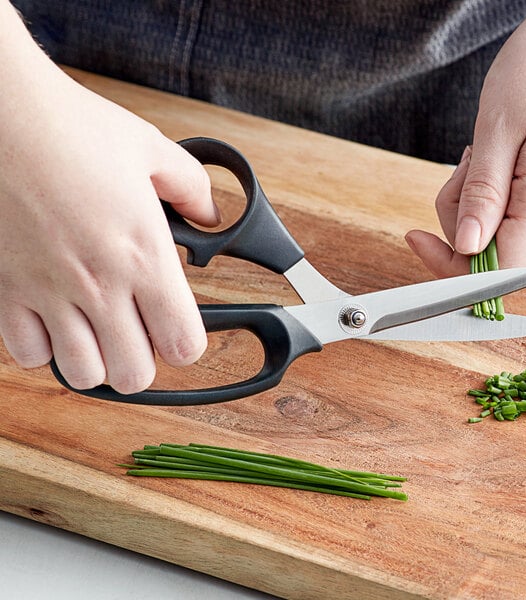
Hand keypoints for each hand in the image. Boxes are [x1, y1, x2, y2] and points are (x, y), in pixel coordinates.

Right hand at [0, 60, 218, 392]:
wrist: (0, 111)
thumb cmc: (71, 127)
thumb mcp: (152, 150)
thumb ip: (192, 190)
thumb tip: (210, 216)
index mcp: (145, 254)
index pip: (183, 343)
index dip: (185, 343)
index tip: (178, 328)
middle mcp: (100, 284)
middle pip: (133, 375)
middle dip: (142, 360)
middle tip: (137, 333)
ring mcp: (50, 292)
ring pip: (83, 375)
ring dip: (96, 359)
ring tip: (97, 330)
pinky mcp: (6, 291)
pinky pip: (28, 355)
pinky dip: (44, 346)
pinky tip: (55, 318)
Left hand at [405, 0, 525, 277]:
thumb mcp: (497, 130)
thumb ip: (482, 195)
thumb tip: (466, 246)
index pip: (499, 267)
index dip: (452, 265)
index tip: (417, 240)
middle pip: (490, 247)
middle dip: (457, 215)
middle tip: (463, 166)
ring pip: (495, 227)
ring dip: (471, 198)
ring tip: (480, 153)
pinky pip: (508, 208)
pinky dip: (488, 189)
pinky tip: (494, 156)